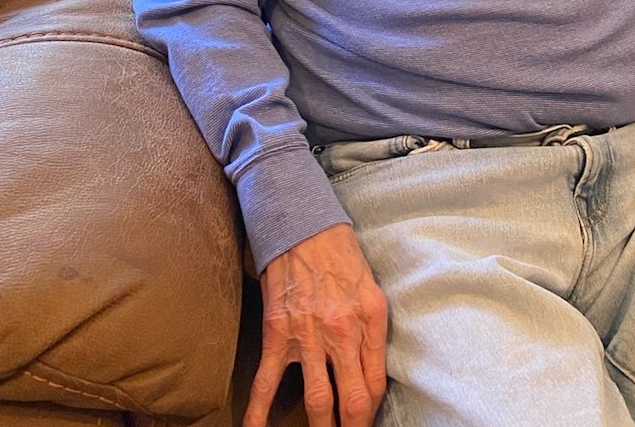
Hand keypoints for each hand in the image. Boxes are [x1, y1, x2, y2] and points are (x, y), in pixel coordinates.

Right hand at [244, 225, 388, 426]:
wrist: (304, 226)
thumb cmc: (342, 257)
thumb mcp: (372, 291)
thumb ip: (372, 332)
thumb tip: (371, 376)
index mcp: (370, 320)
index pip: (375, 384)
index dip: (370, 413)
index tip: (365, 423)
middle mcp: (342, 331)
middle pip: (351, 401)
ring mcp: (308, 336)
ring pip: (317, 401)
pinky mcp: (277, 333)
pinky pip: (266, 383)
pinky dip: (258, 414)